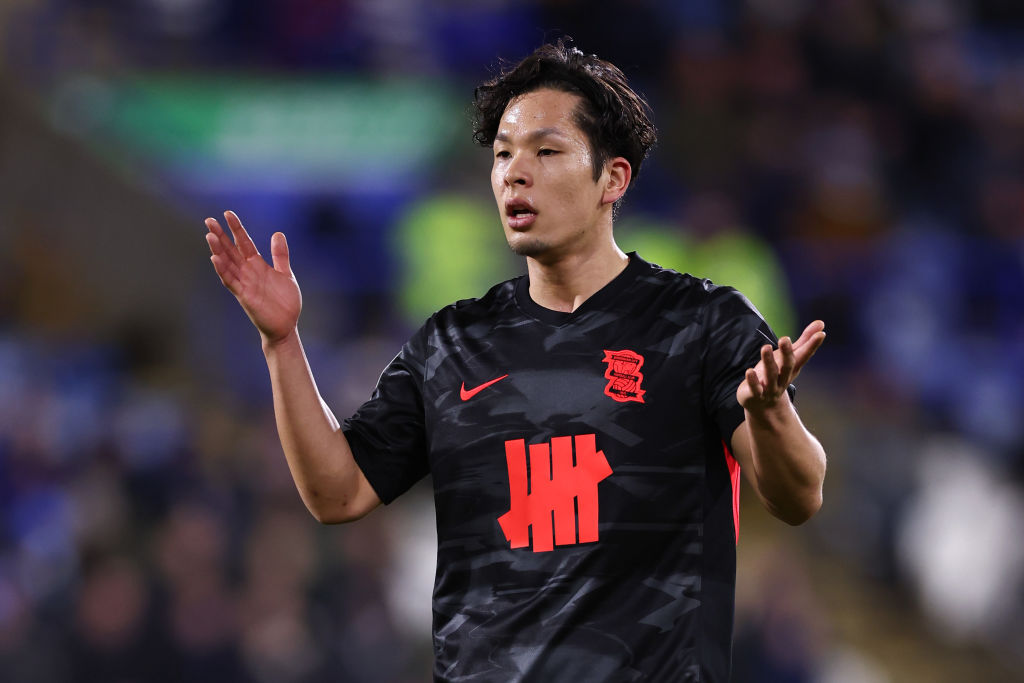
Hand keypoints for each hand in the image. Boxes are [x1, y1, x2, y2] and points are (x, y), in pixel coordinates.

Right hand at [205, 211, 300, 345]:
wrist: (286, 325)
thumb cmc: (285, 302)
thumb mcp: (286, 274)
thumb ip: (280, 255)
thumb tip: (277, 233)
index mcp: (257, 265)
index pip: (244, 243)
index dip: (236, 228)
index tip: (227, 213)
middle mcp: (248, 272)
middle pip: (231, 250)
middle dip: (220, 236)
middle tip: (208, 220)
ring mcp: (245, 284)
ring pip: (227, 264)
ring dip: (218, 250)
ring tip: (209, 235)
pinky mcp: (245, 296)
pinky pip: (231, 281)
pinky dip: (223, 270)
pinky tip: (215, 259)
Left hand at [736, 320, 824, 410]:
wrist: (763, 405)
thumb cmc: (777, 374)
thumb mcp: (789, 357)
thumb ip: (804, 341)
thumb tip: (821, 323)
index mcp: (792, 368)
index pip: (804, 356)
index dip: (812, 345)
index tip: (821, 334)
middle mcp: (784, 378)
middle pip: (788, 366)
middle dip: (787, 353)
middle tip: (784, 339)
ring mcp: (770, 388)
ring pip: (771, 375)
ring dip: (768, 362)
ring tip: (765, 347)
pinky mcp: (756, 394)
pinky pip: (755, 388)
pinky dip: (753, 381)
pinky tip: (749, 371)